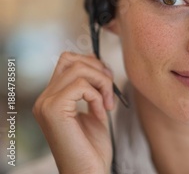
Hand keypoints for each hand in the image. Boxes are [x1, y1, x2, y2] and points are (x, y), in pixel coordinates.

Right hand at [33, 52, 114, 173]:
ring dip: (101, 83)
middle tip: (110, 92)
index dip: (92, 64)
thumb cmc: (93, 147)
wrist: (88, 172)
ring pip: (78, 69)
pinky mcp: (53, 110)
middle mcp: (44, 99)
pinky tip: (100, 113)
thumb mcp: (94, 110)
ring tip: (107, 104)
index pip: (67, 60)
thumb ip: (91, 88)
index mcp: (51, 98)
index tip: (107, 82)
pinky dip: (97, 96)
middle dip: (98, 70)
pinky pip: (81, 86)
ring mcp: (46, 104)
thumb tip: (98, 63)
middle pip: (71, 60)